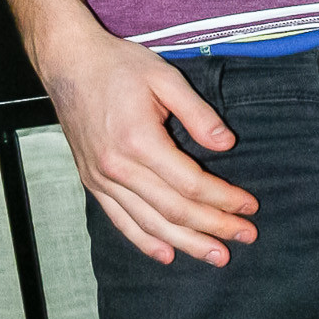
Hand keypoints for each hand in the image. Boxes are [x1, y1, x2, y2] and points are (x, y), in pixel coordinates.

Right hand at [38, 23, 257, 265]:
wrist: (69, 63)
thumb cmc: (118, 66)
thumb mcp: (165, 78)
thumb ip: (198, 113)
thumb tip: (227, 144)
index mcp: (138, 141)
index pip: (191, 184)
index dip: (224, 199)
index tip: (249, 206)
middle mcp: (117, 168)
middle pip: (173, 210)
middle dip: (214, 227)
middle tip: (246, 237)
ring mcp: (100, 179)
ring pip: (149, 223)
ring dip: (186, 243)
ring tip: (216, 255)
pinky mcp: (92, 182)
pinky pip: (120, 220)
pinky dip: (145, 241)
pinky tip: (168, 253)